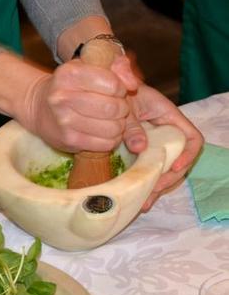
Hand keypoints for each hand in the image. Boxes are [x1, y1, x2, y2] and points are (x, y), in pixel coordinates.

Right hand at [17, 55, 137, 152]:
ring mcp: (64, 120)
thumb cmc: (70, 85)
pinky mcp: (69, 140)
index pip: (113, 84)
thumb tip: (133, 84)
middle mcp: (63, 96)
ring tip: (109, 120)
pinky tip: (103, 131)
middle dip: (122, 109)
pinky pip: (106, 144)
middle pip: (113, 108)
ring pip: (113, 128)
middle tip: (115, 107)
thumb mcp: (89, 66)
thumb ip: (117, 66)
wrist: (38, 107)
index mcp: (69, 74)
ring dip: (119, 125)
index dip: (120, 89)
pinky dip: (111, 139)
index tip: (114, 91)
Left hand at [123, 84, 203, 211]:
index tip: (173, 167)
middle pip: (179, 160)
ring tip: (144, 202)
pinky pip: (148, 168)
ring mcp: (153, 142)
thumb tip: (140, 148)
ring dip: (156, 186)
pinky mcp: (140, 150)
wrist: (103, 91)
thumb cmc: (117, 91)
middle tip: (152, 192)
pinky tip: (138, 197)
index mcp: (168, 117)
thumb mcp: (125, 107)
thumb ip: (132, 126)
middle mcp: (165, 132)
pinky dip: (145, 182)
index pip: (191, 138)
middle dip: (168, 179)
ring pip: (164, 168)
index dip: (188, 154)